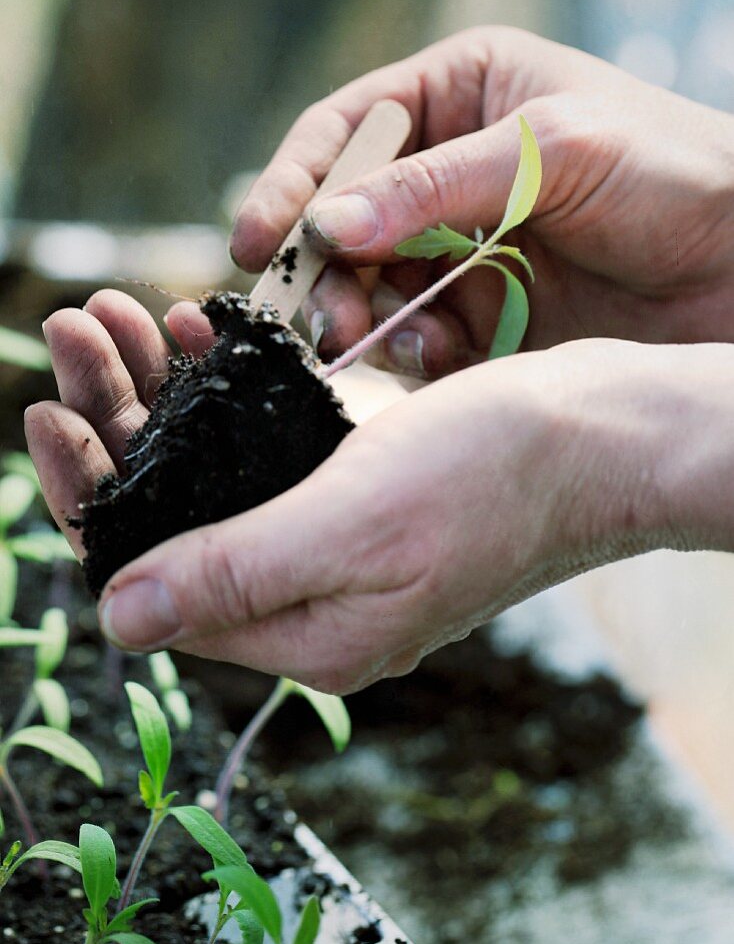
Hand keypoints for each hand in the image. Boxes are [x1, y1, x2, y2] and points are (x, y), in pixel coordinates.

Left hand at [25, 291, 733, 690]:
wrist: (613, 432)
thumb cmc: (504, 475)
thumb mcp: (357, 523)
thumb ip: (235, 575)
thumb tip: (119, 619)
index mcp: (308, 628)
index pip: (156, 576)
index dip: (91, 492)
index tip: (45, 410)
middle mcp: (318, 595)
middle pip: (179, 512)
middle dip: (115, 419)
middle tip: (75, 330)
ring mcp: (343, 540)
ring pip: (220, 470)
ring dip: (163, 393)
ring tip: (121, 314)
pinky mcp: (369, 490)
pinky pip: (271, 444)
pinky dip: (229, 390)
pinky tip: (205, 334)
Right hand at [231, 26, 733, 377]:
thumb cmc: (670, 171)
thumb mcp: (549, 152)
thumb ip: (432, 187)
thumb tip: (327, 224)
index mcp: (460, 95)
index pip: (345, 131)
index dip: (293, 183)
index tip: (259, 239)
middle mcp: (450, 172)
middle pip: (346, 217)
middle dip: (323, 265)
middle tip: (314, 312)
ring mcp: (465, 248)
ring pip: (373, 283)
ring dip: (357, 314)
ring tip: (356, 338)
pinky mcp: (486, 316)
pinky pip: (418, 334)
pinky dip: (410, 350)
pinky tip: (432, 354)